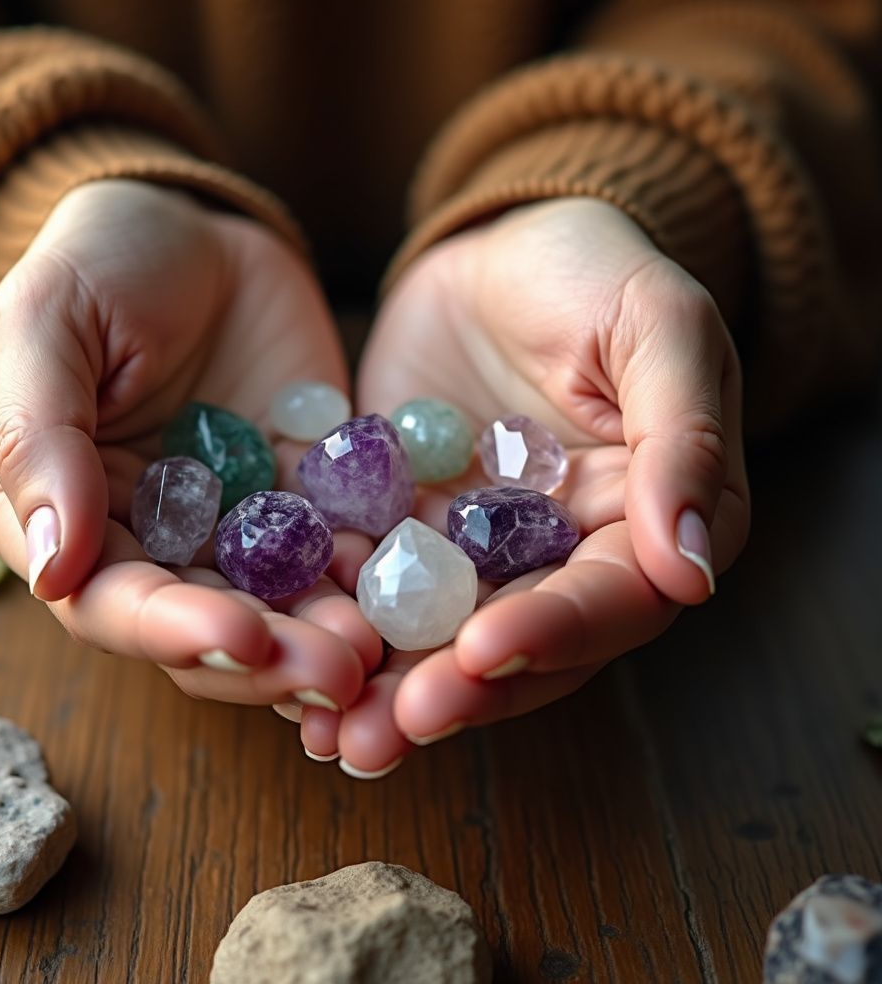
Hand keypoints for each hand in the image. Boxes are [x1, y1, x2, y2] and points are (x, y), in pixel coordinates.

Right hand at [0, 180, 379, 710]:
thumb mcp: (45, 327)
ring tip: (381, 647)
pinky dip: (373, 574)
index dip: (172, 629)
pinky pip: (343, 547)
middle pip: (209, 625)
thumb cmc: (97, 265)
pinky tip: (408, 583)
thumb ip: (38, 439)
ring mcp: (240, 525)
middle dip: (270, 657)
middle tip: (338, 670)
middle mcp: (158, 541)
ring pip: (282, 606)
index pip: (111, 603)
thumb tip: (52, 562)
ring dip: (329, 635)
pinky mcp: (308, 498)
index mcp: (75, 519)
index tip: (240, 635)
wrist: (196, 228)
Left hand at [299, 197, 749, 774]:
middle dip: (459, 691)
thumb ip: (680, 438)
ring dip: (393, 690)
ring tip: (336, 737)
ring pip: (444, 638)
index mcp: (645, 521)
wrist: (497, 247)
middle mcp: (563, 556)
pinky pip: (377, 590)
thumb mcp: (656, 326)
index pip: (611, 598)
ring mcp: (480, 552)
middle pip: (523, 645)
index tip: (482, 649)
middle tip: (388, 731)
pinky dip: (343, 630)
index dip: (553, 631)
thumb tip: (691, 572)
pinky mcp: (409, 534)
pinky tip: (292, 664)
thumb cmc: (592, 269)